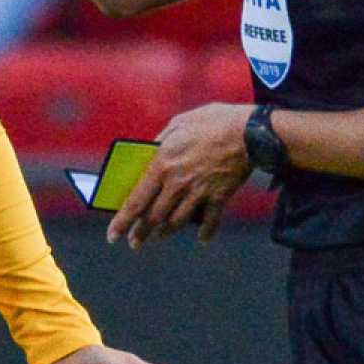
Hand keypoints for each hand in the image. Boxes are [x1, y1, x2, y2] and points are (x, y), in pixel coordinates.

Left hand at [108, 103, 253, 249]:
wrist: (251, 131)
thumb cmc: (213, 121)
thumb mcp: (179, 123)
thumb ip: (160, 141)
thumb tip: (148, 153)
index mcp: (162, 164)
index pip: (135, 200)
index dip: (122, 221)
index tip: (112, 235)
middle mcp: (177, 182)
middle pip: (154, 216)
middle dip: (141, 233)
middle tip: (134, 242)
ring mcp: (199, 192)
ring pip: (177, 222)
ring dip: (166, 232)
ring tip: (158, 236)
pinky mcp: (220, 196)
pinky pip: (210, 221)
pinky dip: (205, 232)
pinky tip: (202, 238)